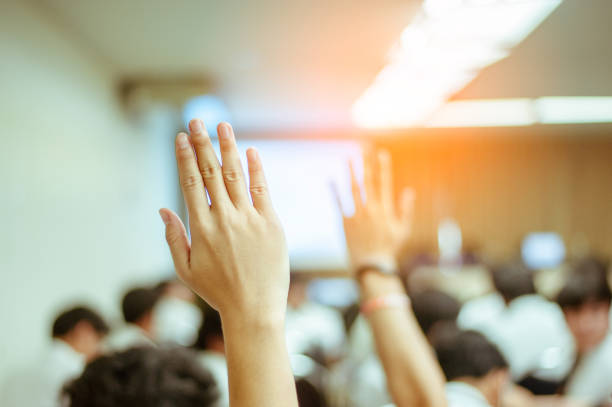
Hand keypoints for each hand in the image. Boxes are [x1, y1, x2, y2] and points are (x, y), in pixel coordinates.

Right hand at [159, 119, 288, 322]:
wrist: (254, 309)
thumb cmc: (218, 291)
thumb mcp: (186, 269)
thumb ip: (173, 237)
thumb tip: (163, 208)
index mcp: (201, 227)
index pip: (190, 182)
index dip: (185, 157)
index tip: (181, 137)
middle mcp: (224, 217)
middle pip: (210, 172)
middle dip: (202, 143)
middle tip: (196, 121)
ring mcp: (249, 218)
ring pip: (236, 175)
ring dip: (228, 148)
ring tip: (222, 126)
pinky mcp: (271, 223)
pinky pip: (263, 190)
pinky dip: (256, 169)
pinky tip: (251, 151)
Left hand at [336, 150, 413, 271]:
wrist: (372, 267)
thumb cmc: (389, 249)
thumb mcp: (403, 230)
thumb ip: (406, 210)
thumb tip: (409, 191)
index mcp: (385, 210)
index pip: (384, 183)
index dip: (383, 167)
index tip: (381, 153)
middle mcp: (371, 210)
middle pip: (369, 181)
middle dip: (367, 163)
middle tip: (364, 147)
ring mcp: (357, 216)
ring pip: (354, 189)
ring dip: (351, 172)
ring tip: (349, 158)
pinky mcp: (345, 223)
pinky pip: (339, 204)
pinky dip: (335, 192)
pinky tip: (331, 180)